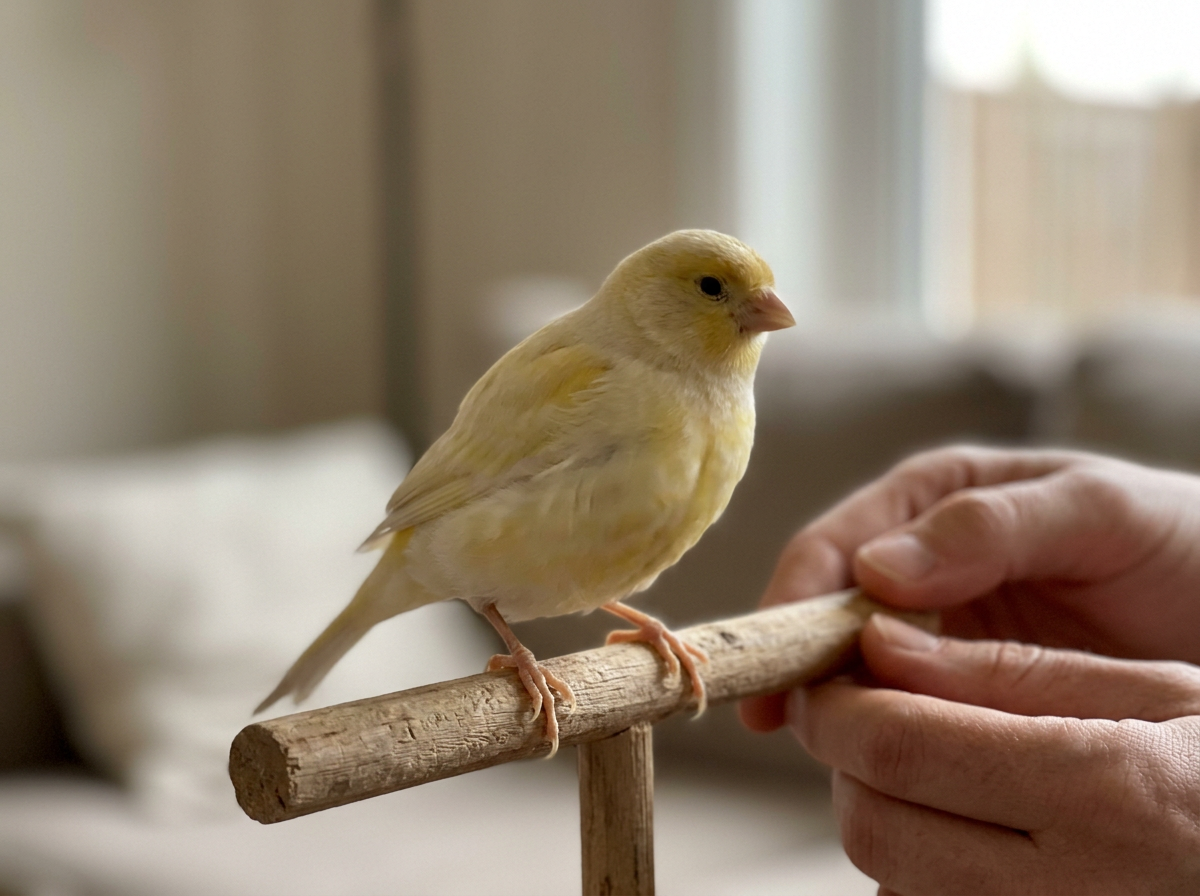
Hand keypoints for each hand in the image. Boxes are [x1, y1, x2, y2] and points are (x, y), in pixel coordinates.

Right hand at [741, 446, 1199, 730]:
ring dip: (843, 715)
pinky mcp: (961, 690)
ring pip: (856, 676)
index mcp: (930, 501)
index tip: (775, 672)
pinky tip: (893, 777)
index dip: (790, 609)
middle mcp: (916, 564)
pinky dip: (892, 746)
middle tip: (799, 730)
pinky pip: (907, 717)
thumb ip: (991, 527)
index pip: (832, 550)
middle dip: (803, 671)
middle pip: (825, 618)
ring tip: (850, 763)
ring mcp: (936, 632)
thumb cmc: (1182, 541)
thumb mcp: (1100, 513)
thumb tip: (873, 570)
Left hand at [793, 614, 1199, 893]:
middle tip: (866, 716)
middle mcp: (1078, 891)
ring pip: (893, 883)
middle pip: (875, 828)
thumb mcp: (1155, 690)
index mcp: (1108, 794)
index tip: (823, 675)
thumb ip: (1007, 671)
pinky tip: (968, 828)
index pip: (900, 746)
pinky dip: (921, 870)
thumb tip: (880, 642)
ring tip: (933, 769)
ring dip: (884, 815)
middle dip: (847, 765)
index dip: (836, 704)